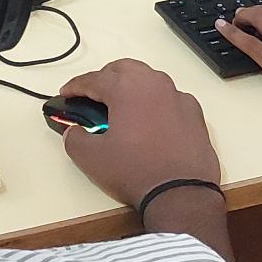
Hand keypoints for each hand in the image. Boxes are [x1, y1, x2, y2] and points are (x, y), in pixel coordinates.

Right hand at [53, 60, 221, 211]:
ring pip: (149, 79)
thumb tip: (73, 133)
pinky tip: (150, 119)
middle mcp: (154, 84)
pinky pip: (170, 97)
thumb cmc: (137, 172)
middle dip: (104, 78)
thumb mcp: (91, 158)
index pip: (93, 79)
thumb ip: (74, 139)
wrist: (181, 193)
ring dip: (131, 86)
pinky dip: (156, 102)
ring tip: (120, 106)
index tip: (66, 93)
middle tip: (92, 95)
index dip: (75, 86)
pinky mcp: (194, 112)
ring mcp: (177, 96)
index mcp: (126, 88)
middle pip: (123, 69)